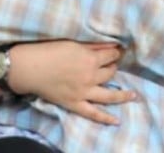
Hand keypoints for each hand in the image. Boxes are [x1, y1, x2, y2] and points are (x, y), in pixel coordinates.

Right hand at [9, 41, 135, 124]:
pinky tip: (116, 121)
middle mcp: (91, 77)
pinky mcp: (75, 104)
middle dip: (113, 68)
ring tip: (133, 94)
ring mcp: (84, 93)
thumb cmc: (50, 51)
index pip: (111, 56)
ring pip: (109, 95)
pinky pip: (93, 114)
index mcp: (91, 60)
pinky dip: (105, 118)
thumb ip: (95, 46)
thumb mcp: (74, 43)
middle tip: (113, 65)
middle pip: (110, 73)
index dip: (115, 53)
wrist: (30, 68)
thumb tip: (113, 45)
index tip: (117, 52)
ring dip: (122, 95)